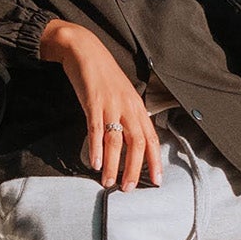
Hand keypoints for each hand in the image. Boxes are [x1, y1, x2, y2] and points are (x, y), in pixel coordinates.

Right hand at [40, 19, 161, 191]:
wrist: (84, 50)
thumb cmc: (102, 75)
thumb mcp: (121, 95)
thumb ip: (127, 116)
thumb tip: (129, 141)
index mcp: (136, 107)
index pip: (150, 138)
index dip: (154, 161)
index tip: (156, 181)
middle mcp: (128, 107)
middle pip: (137, 143)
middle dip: (134, 169)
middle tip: (128, 189)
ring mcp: (111, 104)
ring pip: (116, 141)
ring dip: (114, 164)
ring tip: (109, 182)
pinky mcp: (93, 102)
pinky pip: (96, 129)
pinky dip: (97, 148)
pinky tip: (95, 163)